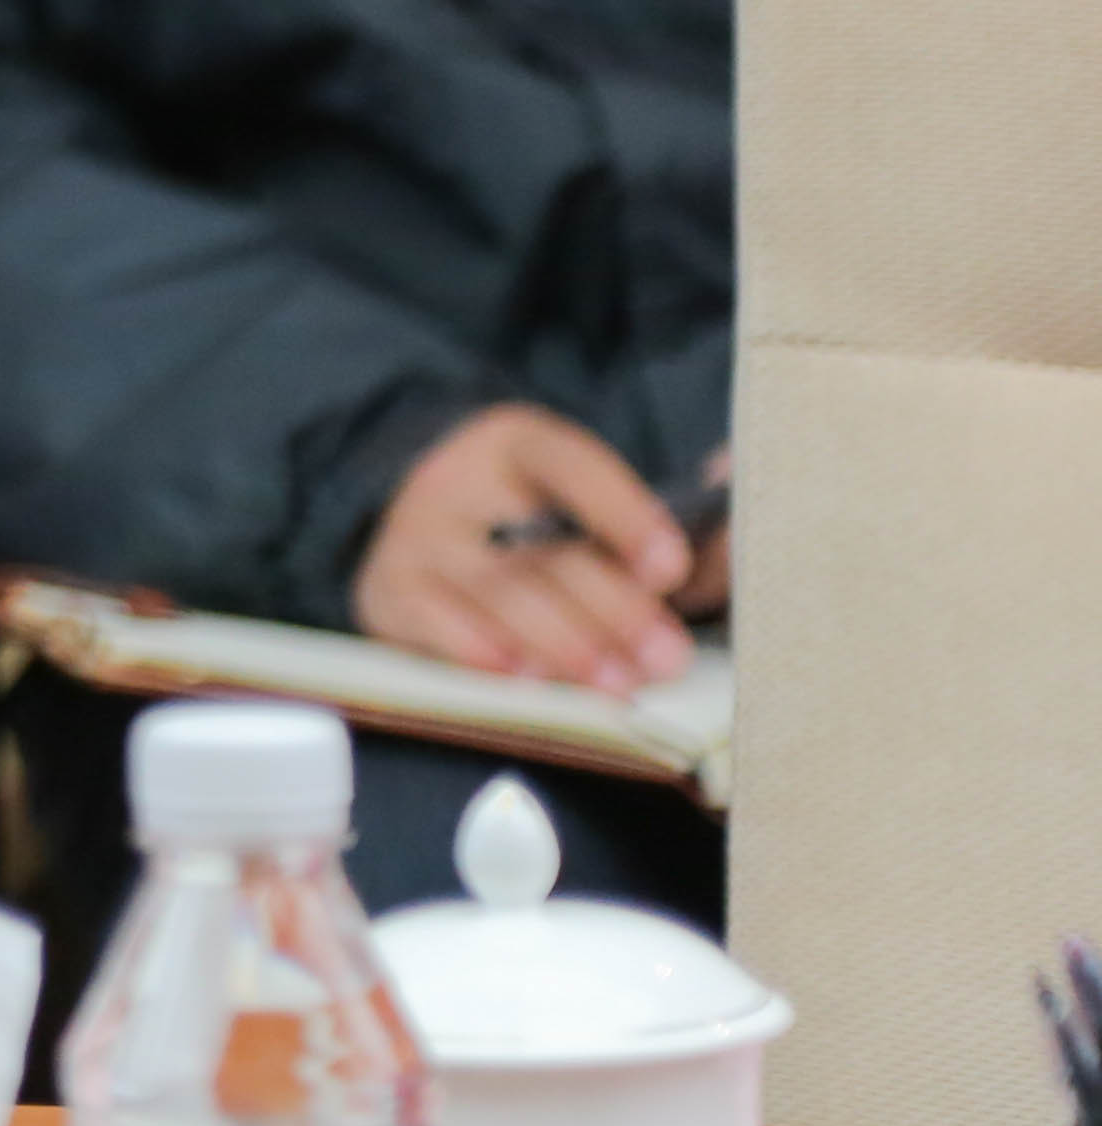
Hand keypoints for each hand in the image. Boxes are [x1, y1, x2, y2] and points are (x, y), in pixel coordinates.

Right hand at [351, 402, 701, 691]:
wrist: (410, 517)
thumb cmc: (526, 521)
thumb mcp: (577, 499)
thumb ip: (656, 526)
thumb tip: (739, 537)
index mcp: (515, 444)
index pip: (570, 466)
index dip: (623, 515)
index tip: (672, 568)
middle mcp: (456, 485)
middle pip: (540, 549)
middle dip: (611, 609)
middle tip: (665, 657)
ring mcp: (414, 540)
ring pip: (494, 595)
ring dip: (563, 645)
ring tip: (618, 682)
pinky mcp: (386, 592)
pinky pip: (432, 627)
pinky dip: (480, 654)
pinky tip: (526, 676)